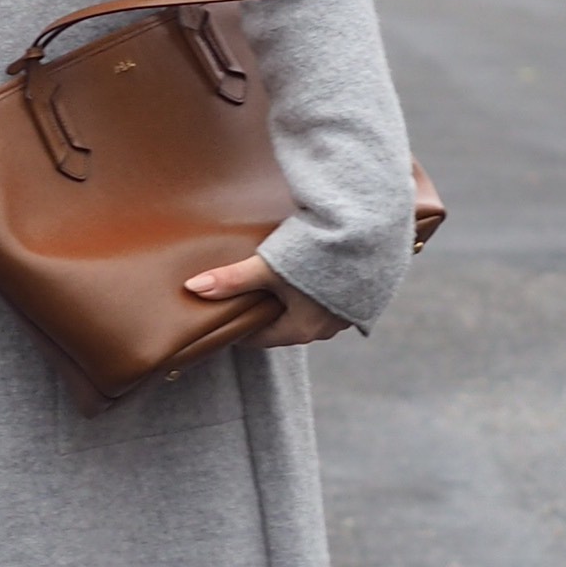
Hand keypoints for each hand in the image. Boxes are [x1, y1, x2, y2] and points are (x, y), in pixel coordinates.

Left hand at [184, 253, 348, 348]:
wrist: (373, 229)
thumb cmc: (318, 250)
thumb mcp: (269, 266)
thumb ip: (232, 280)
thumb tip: (193, 289)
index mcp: (302, 330)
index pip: (259, 337)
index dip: (240, 324)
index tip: (224, 315)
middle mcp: (327, 328)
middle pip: (284, 325)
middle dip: (265, 311)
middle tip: (246, 295)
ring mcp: (347, 314)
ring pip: (309, 311)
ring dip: (292, 299)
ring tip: (276, 280)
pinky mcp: (363, 295)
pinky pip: (331, 298)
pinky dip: (316, 289)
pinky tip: (309, 271)